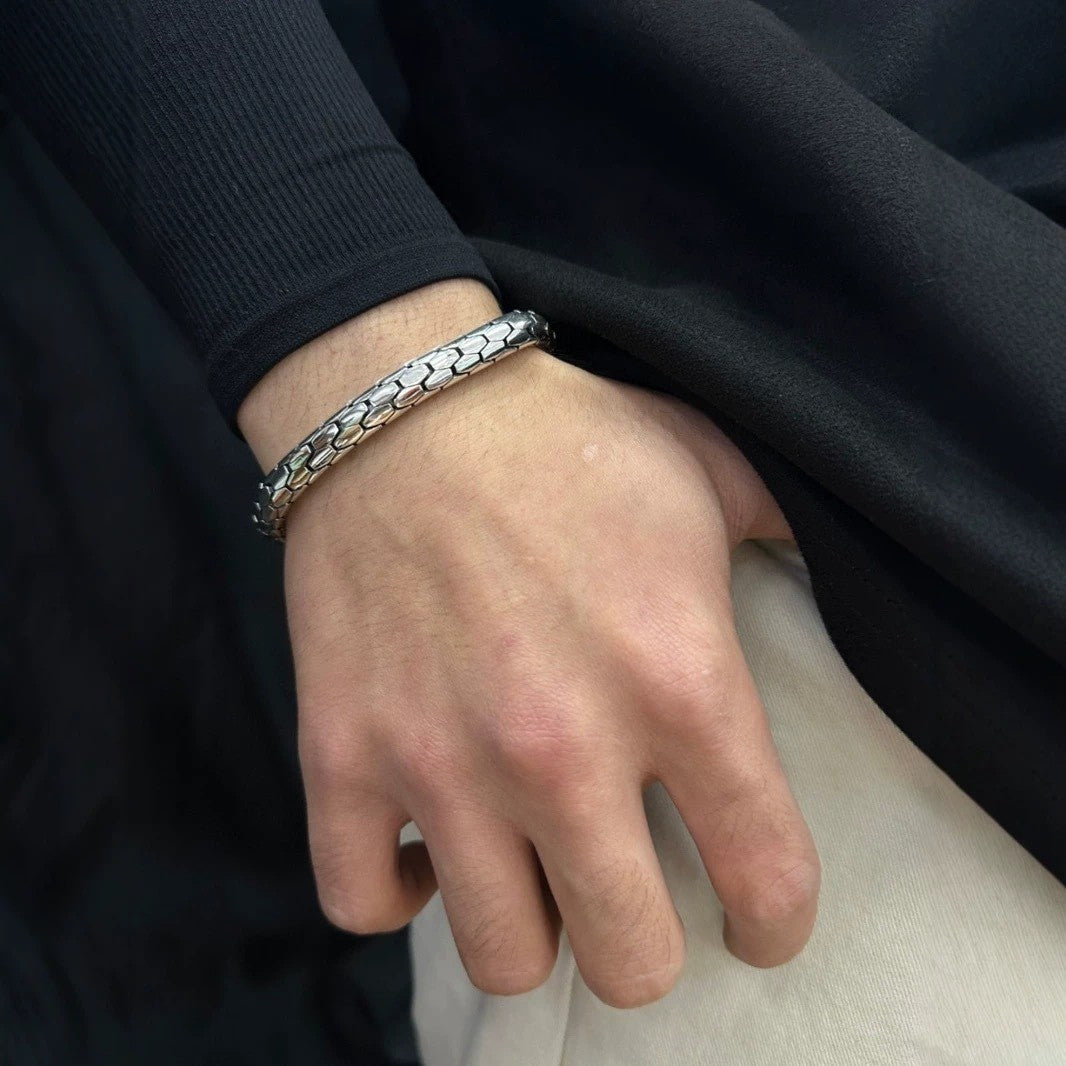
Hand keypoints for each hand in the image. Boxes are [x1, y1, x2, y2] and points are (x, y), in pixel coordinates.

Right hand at [239, 281, 818, 1008]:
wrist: (406, 406)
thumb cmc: (566, 437)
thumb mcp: (710, 471)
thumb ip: (788, 538)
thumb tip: (842, 574)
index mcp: (676, 679)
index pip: (765, 871)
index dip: (775, 918)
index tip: (758, 919)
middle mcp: (562, 745)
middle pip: (632, 959)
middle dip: (648, 945)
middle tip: (636, 893)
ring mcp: (440, 761)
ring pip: (503, 957)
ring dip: (533, 930)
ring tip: (536, 869)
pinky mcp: (342, 756)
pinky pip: (362, 898)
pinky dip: (402, 894)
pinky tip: (431, 848)